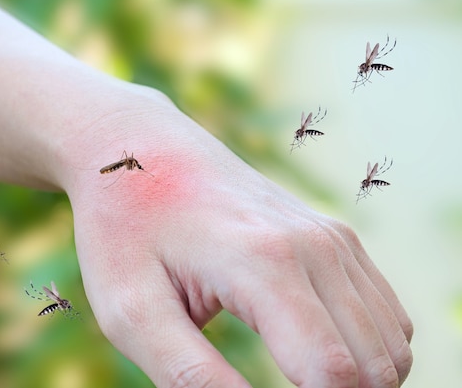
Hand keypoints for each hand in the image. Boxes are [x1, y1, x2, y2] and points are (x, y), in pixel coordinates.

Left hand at [67, 98, 412, 387]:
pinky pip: (383, 312)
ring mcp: (331, 236)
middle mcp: (315, 246)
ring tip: (295, 382)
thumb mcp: (132, 311)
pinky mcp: (334, 235)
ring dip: (355, 378)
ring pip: (389, 343)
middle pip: (373, 366)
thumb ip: (190, 374)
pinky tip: (314, 350)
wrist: (140, 150)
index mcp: (265, 264)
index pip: (334, 374)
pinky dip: (364, 347)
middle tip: (277, 387)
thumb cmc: (126, 230)